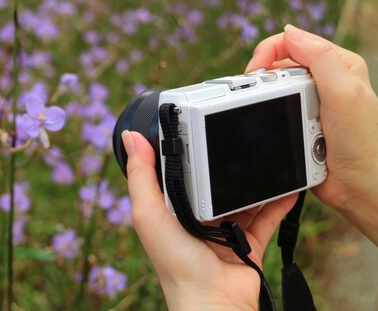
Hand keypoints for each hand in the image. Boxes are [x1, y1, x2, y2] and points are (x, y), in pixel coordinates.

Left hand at [122, 130, 297, 310]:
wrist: (213, 301)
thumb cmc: (175, 263)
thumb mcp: (149, 214)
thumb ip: (141, 176)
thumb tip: (131, 138)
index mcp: (172, 208)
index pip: (180, 171)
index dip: (186, 150)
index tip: (198, 125)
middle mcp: (197, 216)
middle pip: (214, 181)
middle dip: (226, 164)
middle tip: (239, 139)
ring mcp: (225, 229)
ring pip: (243, 196)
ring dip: (255, 181)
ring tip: (268, 158)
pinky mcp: (249, 242)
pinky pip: (267, 216)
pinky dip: (278, 202)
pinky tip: (288, 186)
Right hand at [246, 24, 377, 244]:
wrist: (358, 185)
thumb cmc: (362, 142)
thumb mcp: (344, 93)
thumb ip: (320, 59)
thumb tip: (290, 31)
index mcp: (338, 64)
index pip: (294, 42)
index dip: (269, 51)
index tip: (256, 70)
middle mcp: (324, 79)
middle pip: (278, 64)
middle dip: (265, 77)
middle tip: (259, 93)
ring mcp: (309, 100)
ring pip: (273, 88)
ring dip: (268, 100)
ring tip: (279, 115)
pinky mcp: (298, 120)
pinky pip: (274, 110)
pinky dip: (271, 116)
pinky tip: (280, 125)